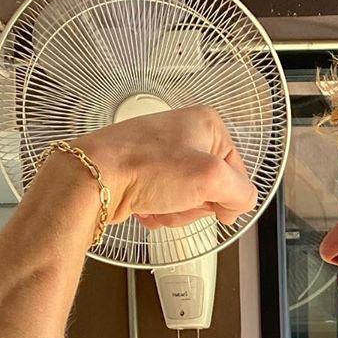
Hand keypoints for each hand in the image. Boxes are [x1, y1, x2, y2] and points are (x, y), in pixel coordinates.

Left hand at [75, 105, 258, 228]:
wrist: (95, 179)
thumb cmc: (145, 168)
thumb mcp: (211, 179)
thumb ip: (242, 193)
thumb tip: (241, 204)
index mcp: (207, 125)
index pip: (238, 174)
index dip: (227, 197)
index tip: (215, 206)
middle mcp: (185, 134)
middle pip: (212, 189)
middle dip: (196, 206)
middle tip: (179, 199)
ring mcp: (163, 154)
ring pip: (188, 200)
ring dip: (176, 212)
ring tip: (158, 203)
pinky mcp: (145, 173)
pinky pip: (166, 203)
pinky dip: (158, 212)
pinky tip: (144, 206)